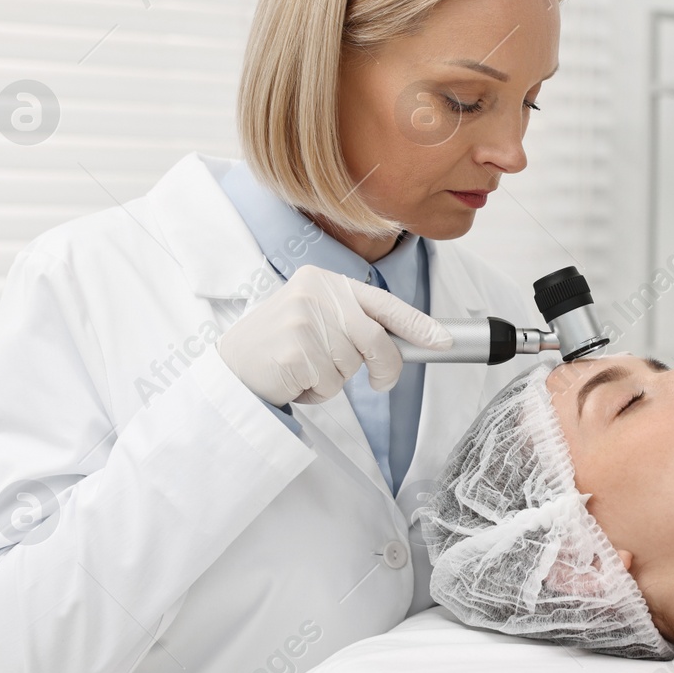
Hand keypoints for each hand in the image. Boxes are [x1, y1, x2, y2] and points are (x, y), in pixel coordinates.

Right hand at [218, 264, 451, 404]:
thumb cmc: (280, 345)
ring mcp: (302, 321)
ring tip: (306, 370)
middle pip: (376, 338)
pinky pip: (331, 384)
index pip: (381, 302)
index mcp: (323, 280)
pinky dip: (318, 393)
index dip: (417, 324)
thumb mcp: (315, 318)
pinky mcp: (294, 351)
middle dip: (386, 367)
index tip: (443, 340)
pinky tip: (295, 380)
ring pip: (352, 365)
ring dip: (336, 380)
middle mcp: (314, 294)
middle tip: (380, 383)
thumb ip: (352, 321)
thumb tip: (404, 341)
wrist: (230, 368)